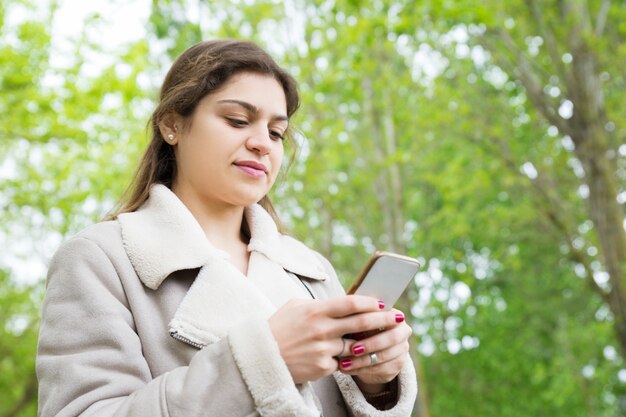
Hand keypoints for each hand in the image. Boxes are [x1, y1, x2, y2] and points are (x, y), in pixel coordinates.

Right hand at [268, 296, 400, 383]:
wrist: (262, 357)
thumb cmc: (279, 328)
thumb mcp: (295, 307)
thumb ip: (320, 304)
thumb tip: (345, 301)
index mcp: (315, 311)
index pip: (351, 303)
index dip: (370, 302)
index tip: (382, 302)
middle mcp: (321, 330)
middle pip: (361, 324)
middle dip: (383, 320)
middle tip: (398, 317)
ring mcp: (323, 350)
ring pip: (356, 346)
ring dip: (370, 343)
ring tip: (383, 337)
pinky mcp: (323, 368)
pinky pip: (343, 362)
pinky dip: (348, 359)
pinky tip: (354, 356)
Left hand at [337, 308, 411, 386]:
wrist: (368, 350)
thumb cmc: (359, 329)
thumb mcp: (357, 322)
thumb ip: (356, 318)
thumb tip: (345, 318)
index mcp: (394, 314)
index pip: (387, 317)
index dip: (371, 322)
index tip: (354, 328)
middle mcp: (403, 331)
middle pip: (391, 338)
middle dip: (370, 344)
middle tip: (353, 350)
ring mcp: (403, 349)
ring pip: (384, 356)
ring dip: (361, 361)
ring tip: (344, 363)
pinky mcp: (398, 365)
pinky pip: (380, 369)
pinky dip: (361, 370)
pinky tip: (347, 369)